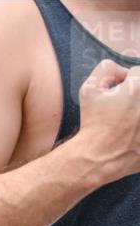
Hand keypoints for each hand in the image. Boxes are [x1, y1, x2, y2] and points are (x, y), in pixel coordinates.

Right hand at [76, 60, 139, 182]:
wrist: (99, 156)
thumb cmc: (93, 124)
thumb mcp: (89, 90)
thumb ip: (106, 69)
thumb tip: (121, 71)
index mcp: (137, 87)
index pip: (137, 72)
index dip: (124, 81)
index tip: (117, 93)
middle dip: (134, 95)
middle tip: (124, 108)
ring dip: (137, 110)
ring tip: (129, 120)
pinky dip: (139, 128)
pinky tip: (133, 131)